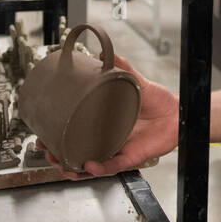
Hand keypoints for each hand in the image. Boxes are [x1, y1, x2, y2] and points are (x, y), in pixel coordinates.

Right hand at [38, 54, 178, 179]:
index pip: (75, 133)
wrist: (179, 113)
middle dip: (58, 156)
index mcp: (103, 124)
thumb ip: (121, 67)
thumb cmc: (158, 101)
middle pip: (77, 154)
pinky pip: (112, 167)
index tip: (42, 133)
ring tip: (62, 163)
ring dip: (73, 168)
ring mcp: (117, 150)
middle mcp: (107, 140)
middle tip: (47, 150)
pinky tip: (88, 165)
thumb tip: (103, 53)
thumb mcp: (136, 82)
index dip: (57, 136)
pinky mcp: (130, 157)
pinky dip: (99, 168)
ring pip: (90, 167)